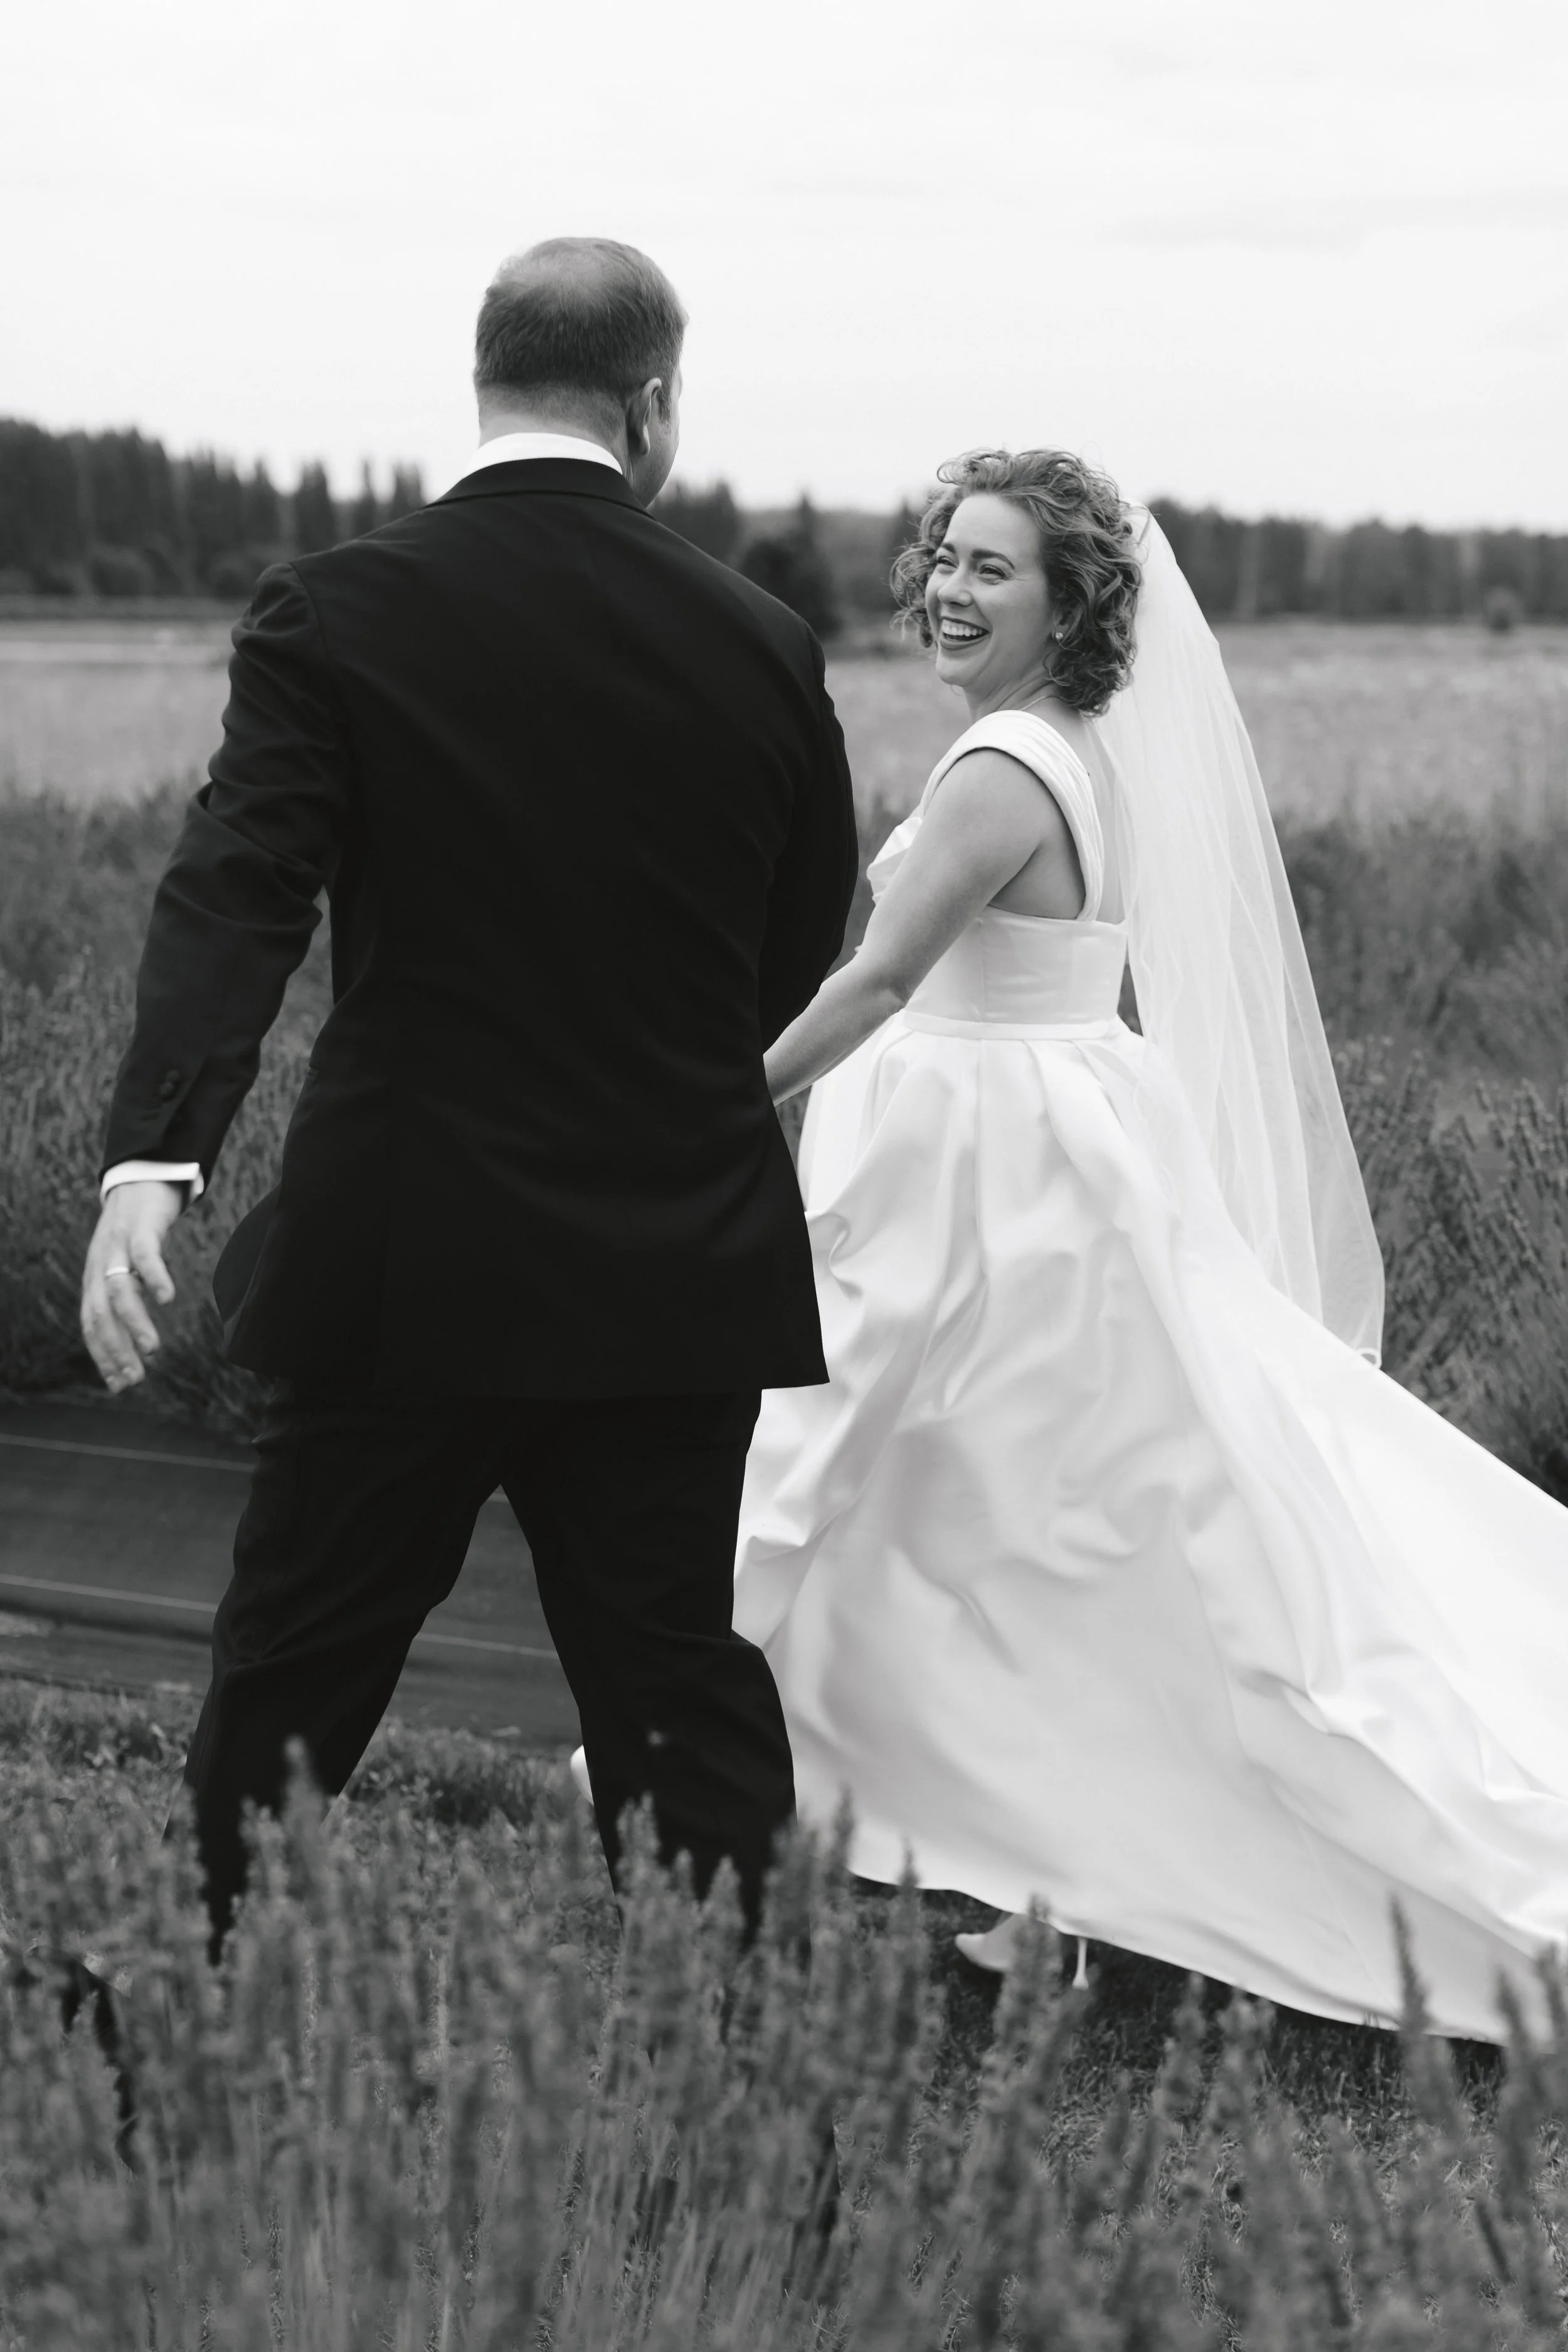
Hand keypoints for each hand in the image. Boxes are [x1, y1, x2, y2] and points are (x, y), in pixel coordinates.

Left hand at [80, 1181, 183, 1392]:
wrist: (140, 1179)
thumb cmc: (136, 1231)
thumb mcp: (124, 1268)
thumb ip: (127, 1299)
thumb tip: (136, 1342)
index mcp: (95, 1280)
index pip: (92, 1325)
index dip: (104, 1356)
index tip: (120, 1385)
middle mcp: (100, 1266)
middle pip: (101, 1315)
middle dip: (115, 1351)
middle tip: (134, 1379)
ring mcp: (117, 1247)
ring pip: (120, 1291)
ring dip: (134, 1323)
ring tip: (152, 1348)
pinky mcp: (139, 1228)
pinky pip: (144, 1255)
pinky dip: (154, 1277)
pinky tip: (168, 1298)